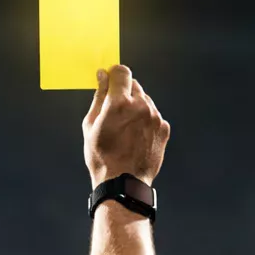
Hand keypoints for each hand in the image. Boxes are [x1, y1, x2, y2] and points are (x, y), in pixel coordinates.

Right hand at [83, 65, 169, 187]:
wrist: (123, 183)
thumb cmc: (102, 157)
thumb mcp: (90, 125)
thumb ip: (98, 97)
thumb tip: (102, 76)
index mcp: (120, 103)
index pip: (121, 72)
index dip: (114, 74)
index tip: (110, 80)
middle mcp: (141, 106)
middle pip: (134, 85)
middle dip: (124, 92)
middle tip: (115, 112)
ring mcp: (155, 117)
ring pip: (145, 100)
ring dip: (136, 107)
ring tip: (125, 129)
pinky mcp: (163, 128)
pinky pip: (154, 115)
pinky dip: (146, 120)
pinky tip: (136, 136)